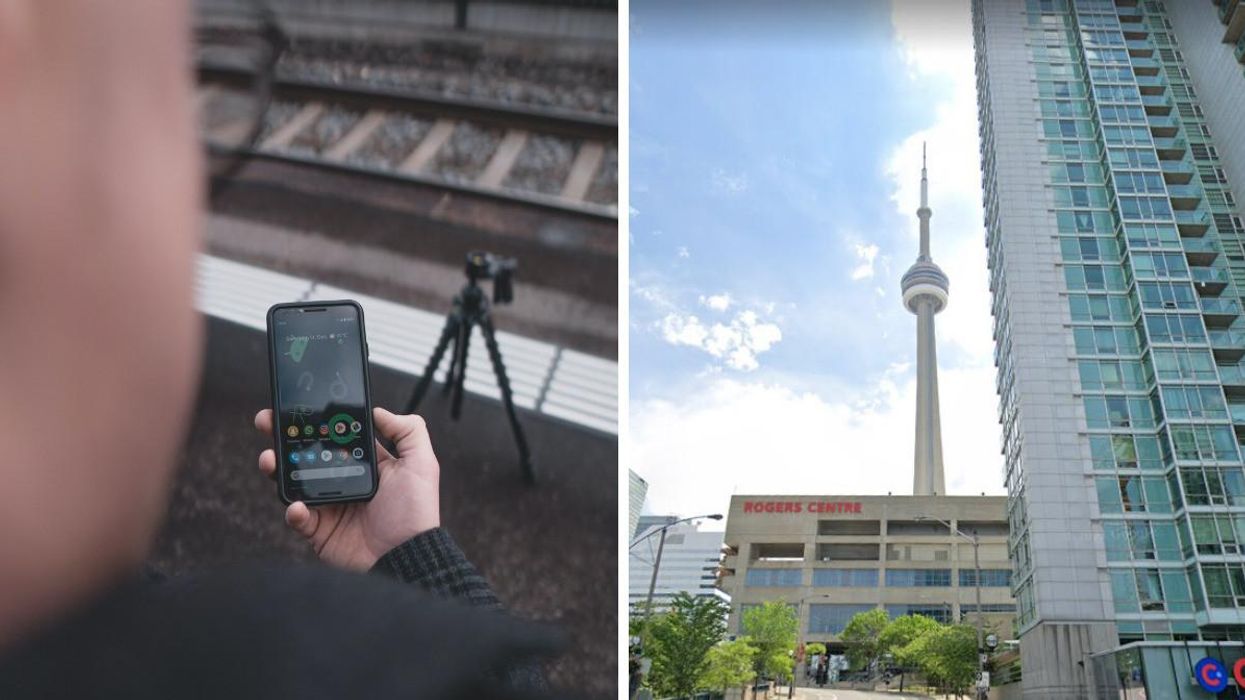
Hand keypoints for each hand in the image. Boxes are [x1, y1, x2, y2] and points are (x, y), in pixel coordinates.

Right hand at [254, 407, 440, 571]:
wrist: (407, 557)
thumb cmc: (416, 513)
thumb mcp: (421, 464)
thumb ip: (408, 431)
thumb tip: (378, 411)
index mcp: (366, 464)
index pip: (336, 437)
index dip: (317, 421)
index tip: (299, 406)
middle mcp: (345, 481)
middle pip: (308, 455)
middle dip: (285, 438)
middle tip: (267, 422)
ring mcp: (330, 506)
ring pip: (295, 482)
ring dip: (277, 468)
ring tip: (269, 459)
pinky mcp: (320, 531)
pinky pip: (298, 517)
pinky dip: (293, 510)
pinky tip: (297, 506)